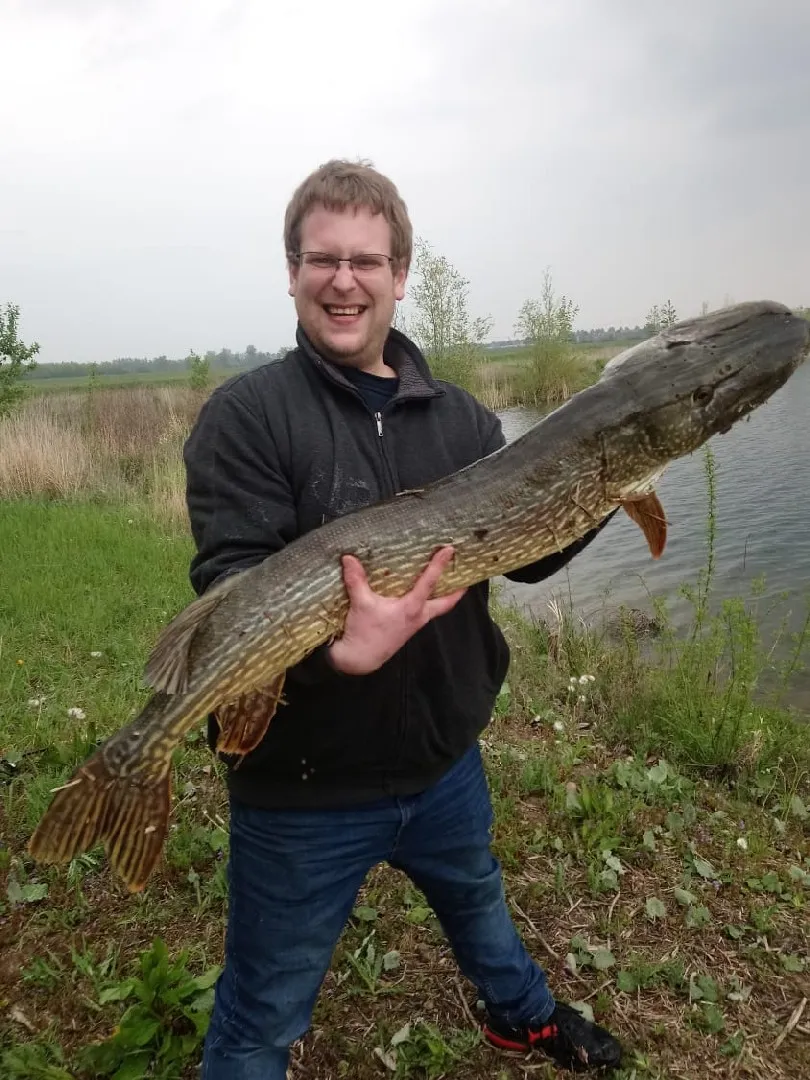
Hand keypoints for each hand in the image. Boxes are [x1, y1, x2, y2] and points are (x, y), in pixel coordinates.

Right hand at [327, 546, 466, 675]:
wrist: (360, 660)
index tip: (450, 550)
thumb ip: (356, 580)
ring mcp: (414, 624)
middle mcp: (418, 616)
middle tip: (466, 575)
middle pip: (446, 603)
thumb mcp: (360, 603)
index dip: (439, 564)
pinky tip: (420, 596)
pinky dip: (429, 602)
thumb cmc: (364, 632)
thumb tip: (348, 558)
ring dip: (445, 596)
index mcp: (411, 608)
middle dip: (458, 590)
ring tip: (448, 582)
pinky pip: (424, 613)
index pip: (429, 582)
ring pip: (437, 609)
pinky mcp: (407, 629)